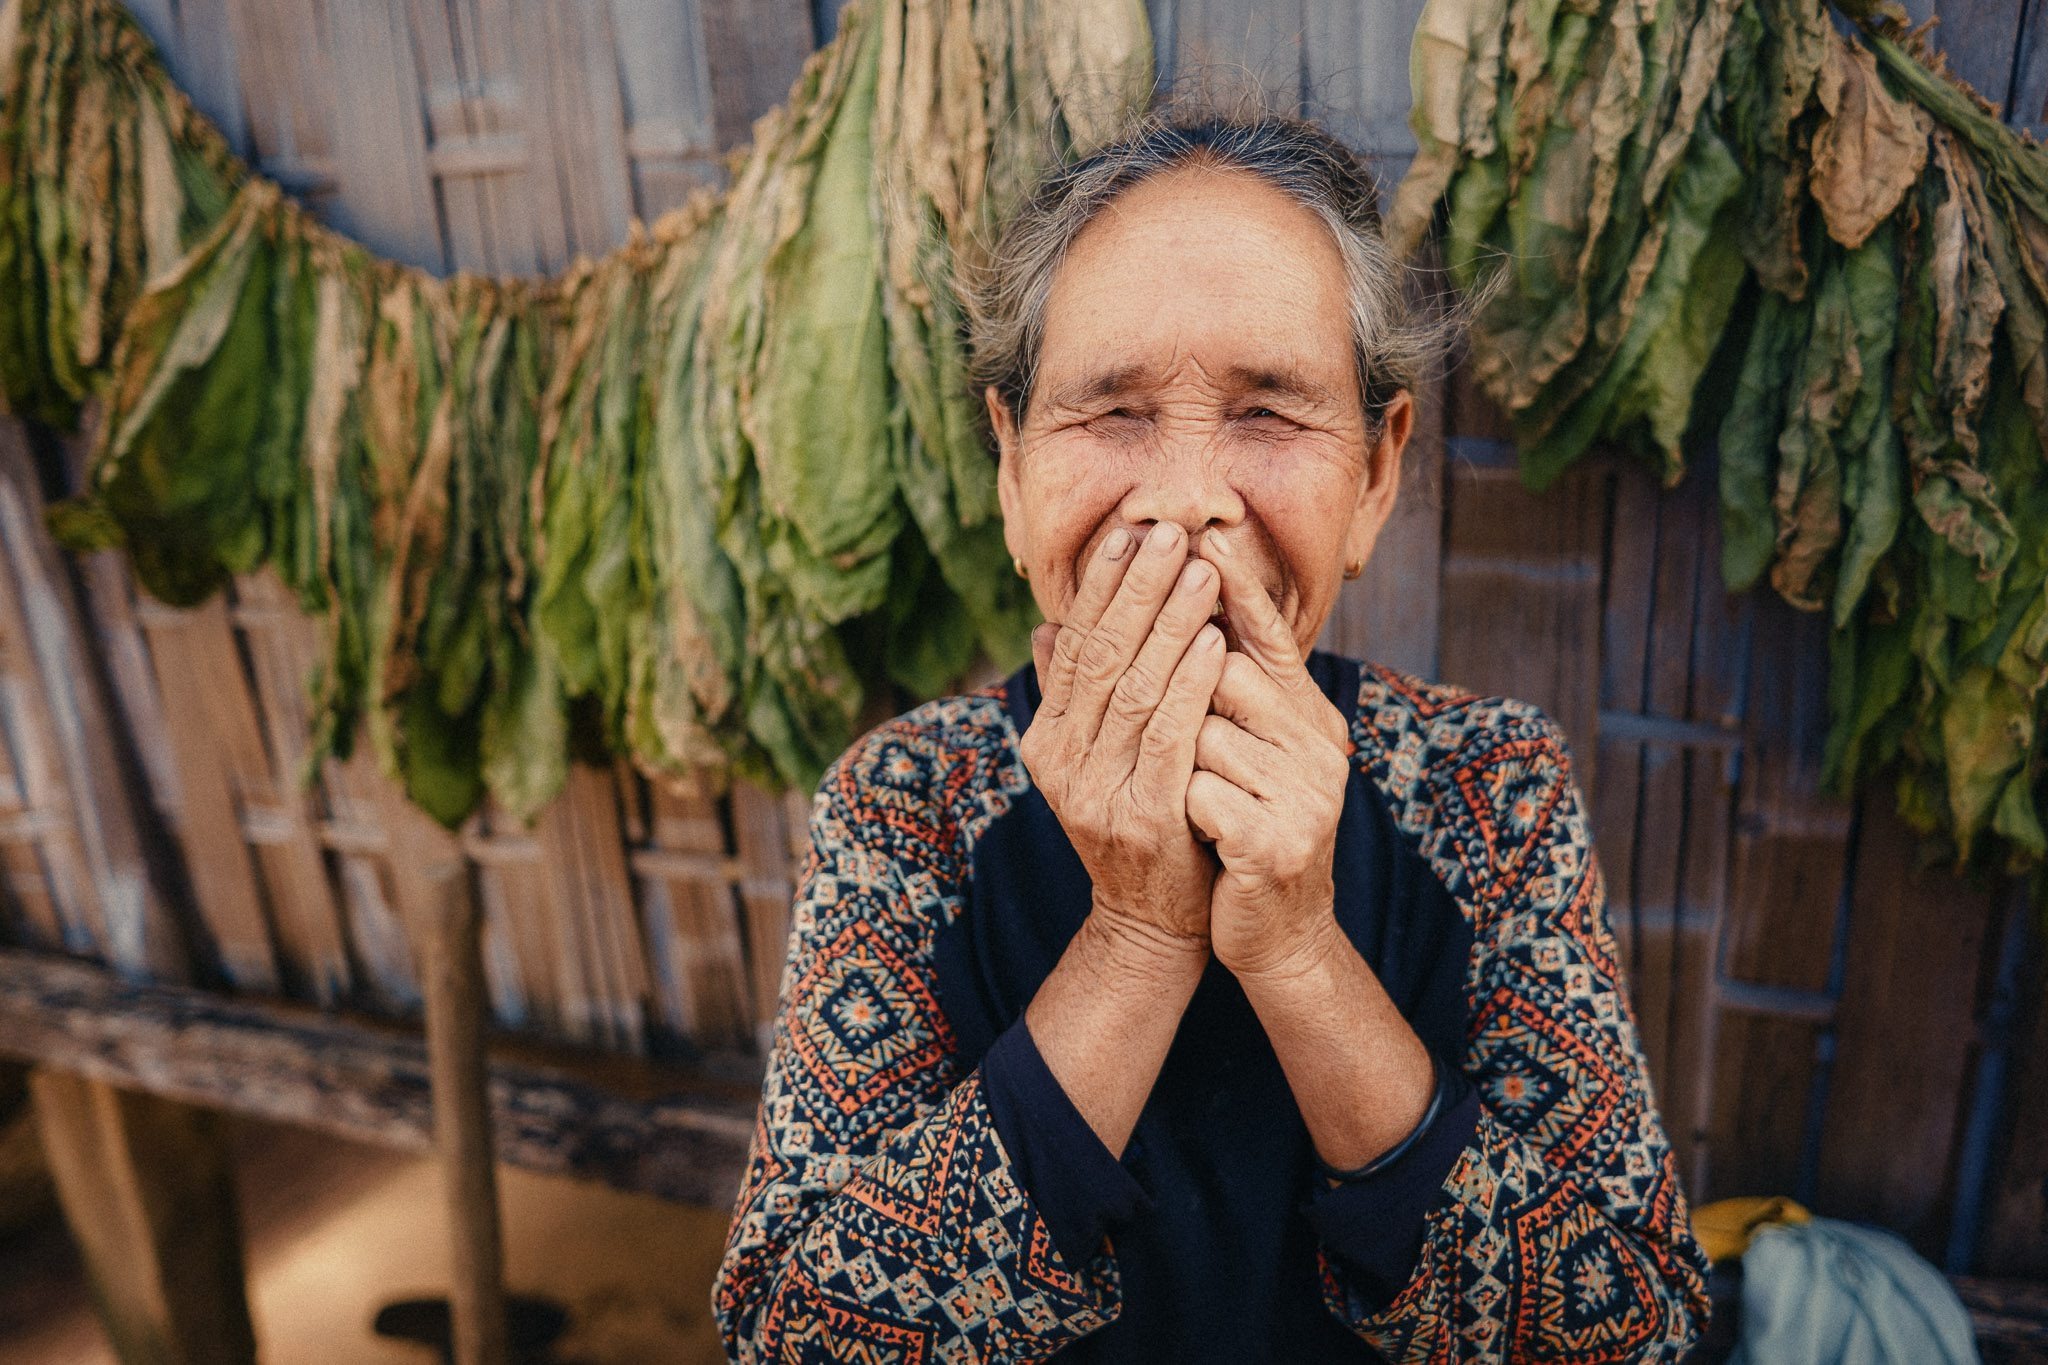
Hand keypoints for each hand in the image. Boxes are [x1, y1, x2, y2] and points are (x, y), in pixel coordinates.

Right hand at [1021, 521, 1227, 951]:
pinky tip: (1212, 642)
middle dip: (1137, 589)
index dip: (1102, 587)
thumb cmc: (1138, 821)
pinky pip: (1169, 734)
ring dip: (1169, 623)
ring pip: (1134, 688)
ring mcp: (1097, 792)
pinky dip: (1190, 682)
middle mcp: (1061, 763)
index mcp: (1047, 739)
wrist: (1153, 918)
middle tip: (1169, 533)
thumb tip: (1046, 626)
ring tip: (1200, 572)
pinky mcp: (1143, 816)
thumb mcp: (1097, 756)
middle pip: (1101, 656)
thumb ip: (1075, 694)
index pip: (1073, 646)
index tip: (1133, 533)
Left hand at [1184, 534, 1352, 979]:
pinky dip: (1188, 816)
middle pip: (1225, 677)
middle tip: (1187, 747)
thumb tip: (1143, 619)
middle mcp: (1318, 743)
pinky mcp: (1280, 841)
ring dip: (1182, 768)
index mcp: (1307, 716)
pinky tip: (1204, 839)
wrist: (1278, 932)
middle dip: (1185, 702)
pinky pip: (1201, 797)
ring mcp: (1306, 792)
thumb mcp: (1231, 754)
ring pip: (1202, 737)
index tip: (1209, 537)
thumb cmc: (1243, 829)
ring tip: (1199, 804)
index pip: (1270, 637)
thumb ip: (1202, 689)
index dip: (1240, 588)